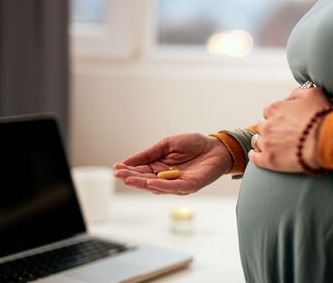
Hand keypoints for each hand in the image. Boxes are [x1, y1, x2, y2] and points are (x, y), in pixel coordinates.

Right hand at [113, 133, 232, 194]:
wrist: (217, 146)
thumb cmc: (194, 144)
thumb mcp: (167, 144)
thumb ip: (149, 153)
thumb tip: (127, 161)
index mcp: (160, 168)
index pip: (141, 171)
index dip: (129, 170)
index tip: (116, 168)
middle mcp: (167, 179)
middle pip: (146, 180)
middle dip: (132, 178)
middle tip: (119, 175)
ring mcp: (178, 184)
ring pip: (157, 187)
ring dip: (142, 183)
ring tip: (128, 179)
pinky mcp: (190, 186)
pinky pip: (174, 188)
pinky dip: (161, 186)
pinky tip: (150, 182)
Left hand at [248, 87, 331, 171]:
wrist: (327, 140)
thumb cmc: (322, 116)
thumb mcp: (312, 93)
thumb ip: (297, 93)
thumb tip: (290, 97)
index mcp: (275, 108)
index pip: (269, 111)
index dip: (277, 116)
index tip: (284, 121)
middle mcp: (267, 124)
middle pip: (262, 126)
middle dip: (270, 129)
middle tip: (281, 134)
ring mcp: (267, 143)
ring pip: (257, 141)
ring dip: (262, 142)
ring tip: (271, 146)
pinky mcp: (269, 159)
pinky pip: (254, 158)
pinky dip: (255, 156)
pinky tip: (258, 156)